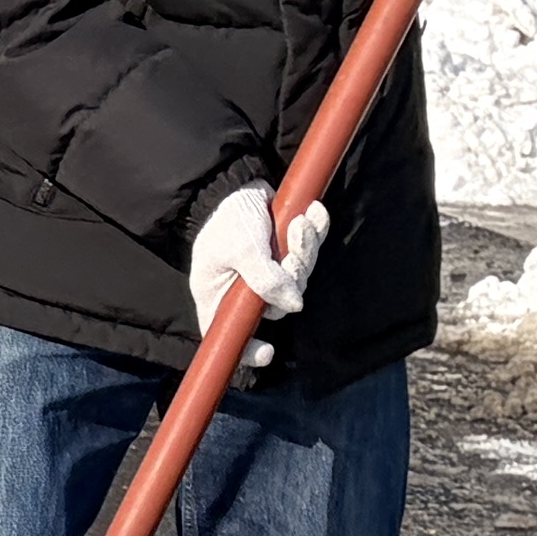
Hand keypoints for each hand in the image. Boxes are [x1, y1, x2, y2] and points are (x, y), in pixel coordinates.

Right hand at [183, 180, 325, 367]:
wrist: (235, 184)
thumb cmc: (226, 219)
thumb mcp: (242, 249)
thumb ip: (266, 280)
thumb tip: (295, 304)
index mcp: (220, 297)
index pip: (231, 336)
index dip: (249, 351)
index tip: (268, 351)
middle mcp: (244, 292)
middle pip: (279, 304)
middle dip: (294, 273)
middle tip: (291, 242)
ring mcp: (267, 275)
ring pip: (299, 278)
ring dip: (307, 248)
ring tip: (300, 221)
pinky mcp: (284, 254)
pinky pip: (309, 254)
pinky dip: (315, 233)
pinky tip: (314, 212)